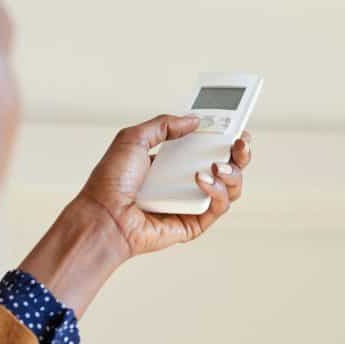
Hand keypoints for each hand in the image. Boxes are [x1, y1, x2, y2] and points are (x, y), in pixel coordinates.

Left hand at [77, 114, 252, 256]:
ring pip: (230, 187)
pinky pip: (218, 207)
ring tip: (220, 164)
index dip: (224, 136)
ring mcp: (190, 203)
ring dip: (233, 172)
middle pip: (227, 165)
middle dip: (240, 152)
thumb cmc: (110, 182)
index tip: (237, 125)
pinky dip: (217, 191)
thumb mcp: (133, 138)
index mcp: (171, 161)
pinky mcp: (193, 223)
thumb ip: (164, 124)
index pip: (206, 146)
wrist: (103, 216)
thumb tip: (193, 120)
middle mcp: (184, 182)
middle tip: (241, 142)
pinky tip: (203, 180)